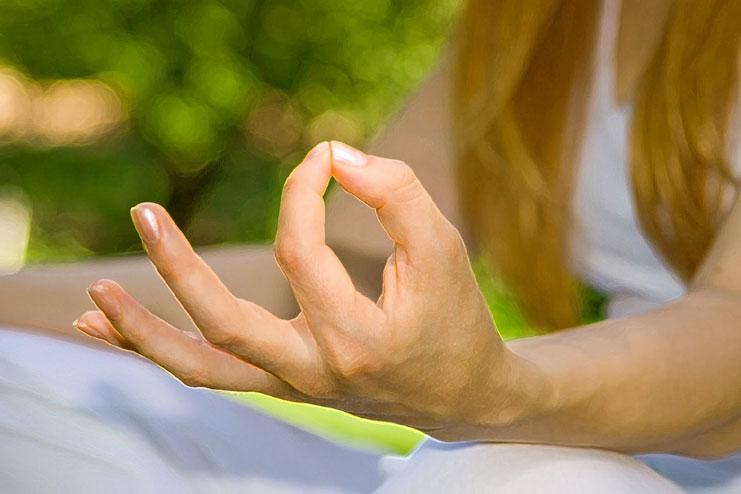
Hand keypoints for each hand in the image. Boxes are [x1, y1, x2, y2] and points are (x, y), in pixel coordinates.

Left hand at [75, 141, 527, 437]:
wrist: (462, 394)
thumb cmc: (455, 317)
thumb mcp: (443, 248)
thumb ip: (396, 193)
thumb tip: (332, 155)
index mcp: (356, 339)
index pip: (301, 252)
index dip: (304, 191)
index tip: (324, 157)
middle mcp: (313, 373)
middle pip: (225, 324)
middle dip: (178, 267)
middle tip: (143, 213)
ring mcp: (293, 386)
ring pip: (203, 367)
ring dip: (143, 334)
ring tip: (92, 301)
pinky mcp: (283, 385)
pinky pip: (213, 373)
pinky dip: (164, 350)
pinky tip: (114, 329)